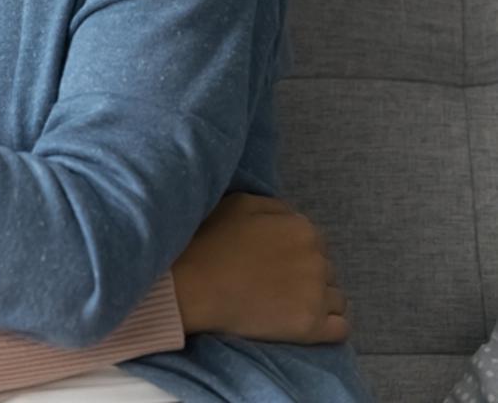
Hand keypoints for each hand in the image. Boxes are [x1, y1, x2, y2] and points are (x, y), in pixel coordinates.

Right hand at [171, 192, 348, 343]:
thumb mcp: (238, 204)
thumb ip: (274, 207)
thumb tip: (291, 217)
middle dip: (306, 276)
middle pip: (326, 270)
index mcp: (302, 229)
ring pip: (337, 298)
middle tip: (275, 284)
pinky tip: (307, 322)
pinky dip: (329, 326)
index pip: (316, 243)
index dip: (294, 253)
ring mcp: (316, 295)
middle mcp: (317, 260)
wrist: (192, 286)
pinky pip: (341, 328)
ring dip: (319, 300)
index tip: (273, 263)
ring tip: (288, 305)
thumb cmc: (210, 242)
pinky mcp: (311, 326)